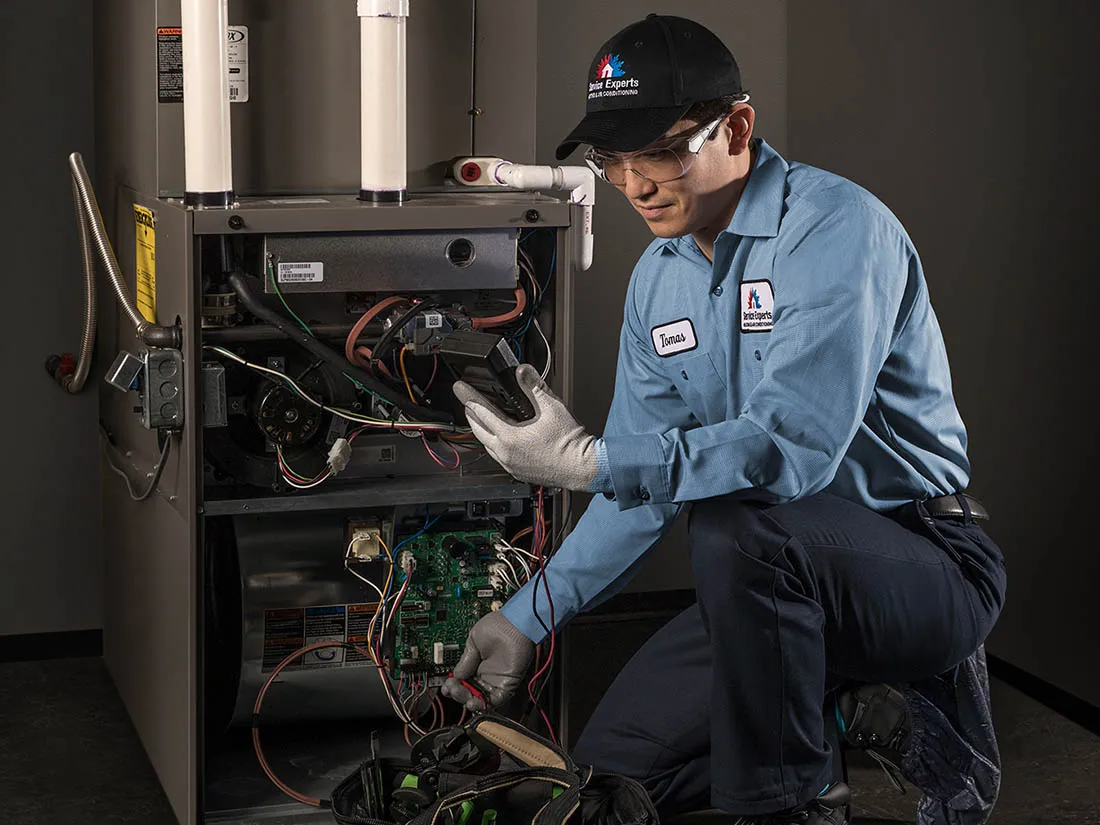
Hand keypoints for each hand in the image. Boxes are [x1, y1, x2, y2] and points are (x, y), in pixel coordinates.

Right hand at [440, 611, 534, 710]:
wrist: (515, 624)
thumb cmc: (498, 626)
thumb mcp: (473, 642)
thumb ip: (465, 660)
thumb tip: (456, 675)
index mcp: (476, 664)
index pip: (462, 681)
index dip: (453, 685)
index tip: (446, 686)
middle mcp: (485, 674)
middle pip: (469, 692)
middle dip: (457, 693)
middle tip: (451, 688)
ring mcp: (496, 680)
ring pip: (479, 699)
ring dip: (467, 700)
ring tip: (459, 694)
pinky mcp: (507, 685)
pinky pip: (495, 701)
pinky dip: (483, 705)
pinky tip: (472, 701)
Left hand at [453, 364, 597, 490]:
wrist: (582, 467)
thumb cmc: (570, 443)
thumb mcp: (552, 407)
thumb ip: (534, 386)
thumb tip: (522, 371)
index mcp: (509, 438)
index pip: (481, 413)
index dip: (469, 397)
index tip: (460, 388)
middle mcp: (506, 454)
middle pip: (478, 431)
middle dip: (470, 414)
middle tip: (467, 402)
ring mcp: (511, 466)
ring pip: (487, 446)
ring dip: (482, 431)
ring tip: (481, 419)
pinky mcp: (518, 472)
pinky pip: (498, 457)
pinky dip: (494, 444)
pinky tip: (501, 438)